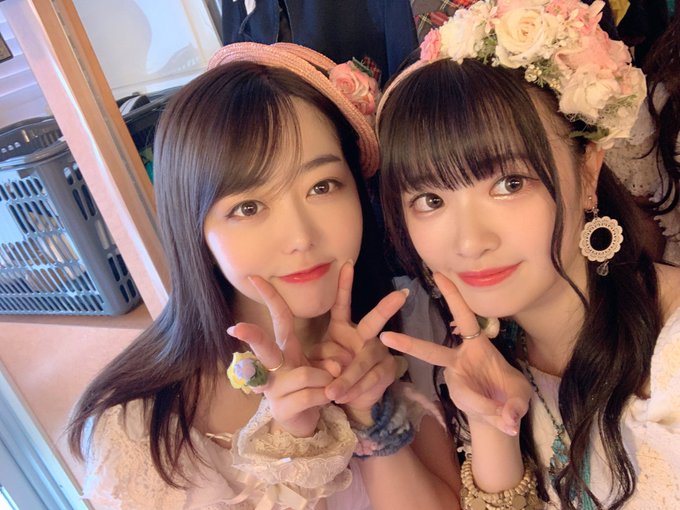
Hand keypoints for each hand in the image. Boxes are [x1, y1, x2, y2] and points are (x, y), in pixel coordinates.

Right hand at [227, 276, 331, 436]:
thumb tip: (335, 365)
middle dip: (252, 336)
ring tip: (329, 386)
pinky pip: (311, 395)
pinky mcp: (282, 408)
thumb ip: (328, 360)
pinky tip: (325, 399)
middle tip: (237, 327)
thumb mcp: (319, 365)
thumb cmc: (310, 387)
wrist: (304, 422)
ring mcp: (274, 388)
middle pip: (264, 346)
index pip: (278, 317)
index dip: (269, 297)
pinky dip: (326, 396)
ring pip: (304, 375)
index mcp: (284, 349)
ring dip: (324, 379)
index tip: (255, 277)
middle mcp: (273, 366)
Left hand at [308, 262, 407, 419]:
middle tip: (401, 295)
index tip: (347, 264)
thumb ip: (320, 359)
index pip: (343, 304)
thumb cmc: (330, 372)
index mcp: (343, 328)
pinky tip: (343, 397)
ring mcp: (378, 352)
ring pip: (364, 361)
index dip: (345, 285)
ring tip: (332, 392)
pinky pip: (370, 379)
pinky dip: (355, 390)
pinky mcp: (386, 370)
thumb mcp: (316, 362)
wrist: (350, 397)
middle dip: (387, 308)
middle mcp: (364, 336)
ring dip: (348, 378)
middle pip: (374, 321)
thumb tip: (335, 366)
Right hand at [380, 272, 530, 435]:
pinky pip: (469, 405)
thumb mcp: (520, 397)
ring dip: (486, 404)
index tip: (438, 275)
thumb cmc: (511, 395)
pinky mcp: (454, 397)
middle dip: (409, 344)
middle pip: (431, 351)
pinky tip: (502, 418)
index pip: (464, 317)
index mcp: (478, 346)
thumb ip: (515, 406)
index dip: (453, 297)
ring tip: (506, 415)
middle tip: (385, 336)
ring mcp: (454, 380)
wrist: (501, 416)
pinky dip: (489, 413)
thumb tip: (509, 418)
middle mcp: (459, 360)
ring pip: (463, 392)